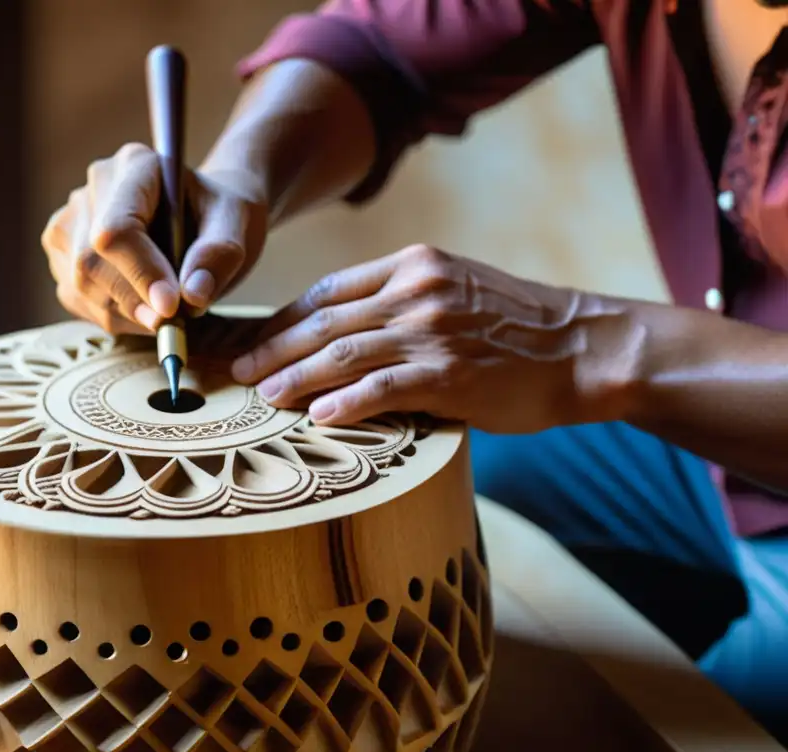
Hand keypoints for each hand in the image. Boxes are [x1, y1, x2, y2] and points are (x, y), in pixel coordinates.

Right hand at [41, 143, 267, 333]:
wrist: (205, 215)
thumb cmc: (221, 213)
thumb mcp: (237, 224)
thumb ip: (220, 254)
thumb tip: (193, 294)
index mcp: (135, 166)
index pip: (117, 228)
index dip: (140, 273)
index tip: (171, 307)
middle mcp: (94, 188)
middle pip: (91, 262)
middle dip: (133, 302)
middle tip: (173, 322)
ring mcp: (71, 221)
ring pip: (80, 286)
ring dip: (126, 314)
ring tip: (166, 313)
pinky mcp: (63, 254)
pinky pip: (77, 299)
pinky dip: (114, 317)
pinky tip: (145, 309)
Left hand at [230, 245, 631, 431]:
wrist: (584, 346)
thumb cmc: (517, 324)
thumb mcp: (455, 287)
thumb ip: (402, 300)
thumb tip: (344, 333)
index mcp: (412, 264)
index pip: (328, 291)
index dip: (284, 319)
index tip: (257, 340)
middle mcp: (415, 291)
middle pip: (324, 321)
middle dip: (273, 348)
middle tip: (237, 371)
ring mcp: (432, 331)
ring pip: (343, 353)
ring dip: (294, 376)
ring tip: (262, 395)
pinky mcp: (450, 373)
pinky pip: (384, 388)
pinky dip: (346, 402)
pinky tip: (317, 416)